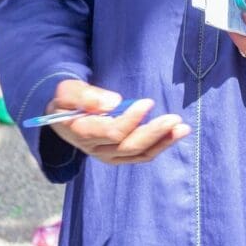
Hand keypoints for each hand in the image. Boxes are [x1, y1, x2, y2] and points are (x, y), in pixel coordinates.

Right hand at [45, 80, 190, 164]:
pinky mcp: (118, 155)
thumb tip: (113, 102)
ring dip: (162, 142)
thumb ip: (85, 95)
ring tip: (182, 129)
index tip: (147, 102)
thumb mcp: (68, 91)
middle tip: (174, 118)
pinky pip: (141, 155)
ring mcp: (108, 155)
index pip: (112, 132)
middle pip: (129, 146)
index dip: (131, 120)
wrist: (62, 115)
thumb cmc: (67, 99)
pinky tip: (174, 135)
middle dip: (153, 132)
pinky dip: (159, 146)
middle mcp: (97, 149)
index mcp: (84, 133)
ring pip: (138, 154)